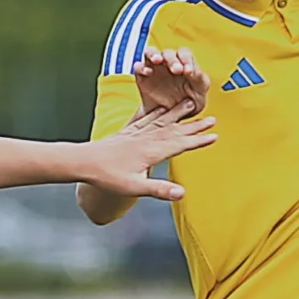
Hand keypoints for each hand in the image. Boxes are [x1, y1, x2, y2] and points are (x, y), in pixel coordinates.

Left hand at [77, 106, 215, 202]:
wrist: (83, 161)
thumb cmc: (107, 177)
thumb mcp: (134, 187)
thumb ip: (159, 189)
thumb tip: (182, 193)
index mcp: (150, 151)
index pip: (180, 144)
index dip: (198, 140)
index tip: (215, 136)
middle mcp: (146, 139)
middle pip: (175, 130)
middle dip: (195, 125)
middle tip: (213, 119)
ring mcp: (136, 134)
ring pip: (163, 120)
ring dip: (179, 114)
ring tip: (191, 105)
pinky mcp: (127, 132)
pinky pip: (146, 118)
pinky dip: (158, 112)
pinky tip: (161, 109)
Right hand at [130, 44, 210, 117]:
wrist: (170, 119)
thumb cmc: (189, 105)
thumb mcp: (199, 96)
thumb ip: (200, 81)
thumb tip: (194, 71)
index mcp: (184, 64)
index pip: (185, 54)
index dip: (186, 59)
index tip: (188, 72)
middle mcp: (168, 63)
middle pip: (168, 52)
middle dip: (172, 59)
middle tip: (176, 70)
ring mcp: (154, 68)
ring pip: (151, 52)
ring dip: (154, 54)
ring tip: (157, 60)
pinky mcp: (142, 77)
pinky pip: (139, 67)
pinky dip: (141, 66)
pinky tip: (147, 72)